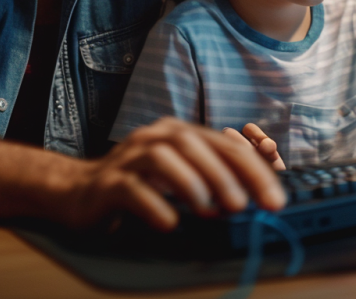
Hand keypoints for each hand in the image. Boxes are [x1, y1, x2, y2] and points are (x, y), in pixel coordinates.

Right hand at [60, 117, 285, 230]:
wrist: (79, 191)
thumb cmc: (138, 185)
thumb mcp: (179, 178)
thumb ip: (212, 181)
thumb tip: (254, 197)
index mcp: (178, 134)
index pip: (223, 144)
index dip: (253, 170)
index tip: (275, 198)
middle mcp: (155, 138)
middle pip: (194, 144)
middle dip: (225, 174)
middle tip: (246, 205)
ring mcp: (130, 158)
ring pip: (163, 157)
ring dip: (190, 181)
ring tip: (210, 208)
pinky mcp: (108, 182)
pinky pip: (132, 188)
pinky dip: (154, 204)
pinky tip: (170, 222)